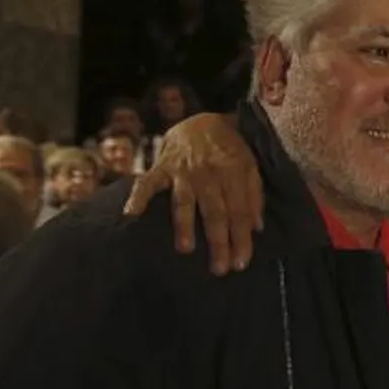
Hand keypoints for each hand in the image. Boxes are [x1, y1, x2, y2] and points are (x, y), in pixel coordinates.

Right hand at [122, 113, 262, 275]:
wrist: (203, 121)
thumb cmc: (230, 149)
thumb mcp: (251, 166)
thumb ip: (254, 195)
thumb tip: (257, 227)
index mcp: (234, 173)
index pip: (239, 212)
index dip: (241, 238)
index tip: (241, 263)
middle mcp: (209, 173)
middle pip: (215, 212)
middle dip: (218, 241)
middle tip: (220, 268)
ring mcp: (183, 171)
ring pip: (185, 202)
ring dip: (185, 225)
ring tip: (186, 249)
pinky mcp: (162, 166)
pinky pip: (148, 182)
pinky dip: (139, 197)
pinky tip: (131, 214)